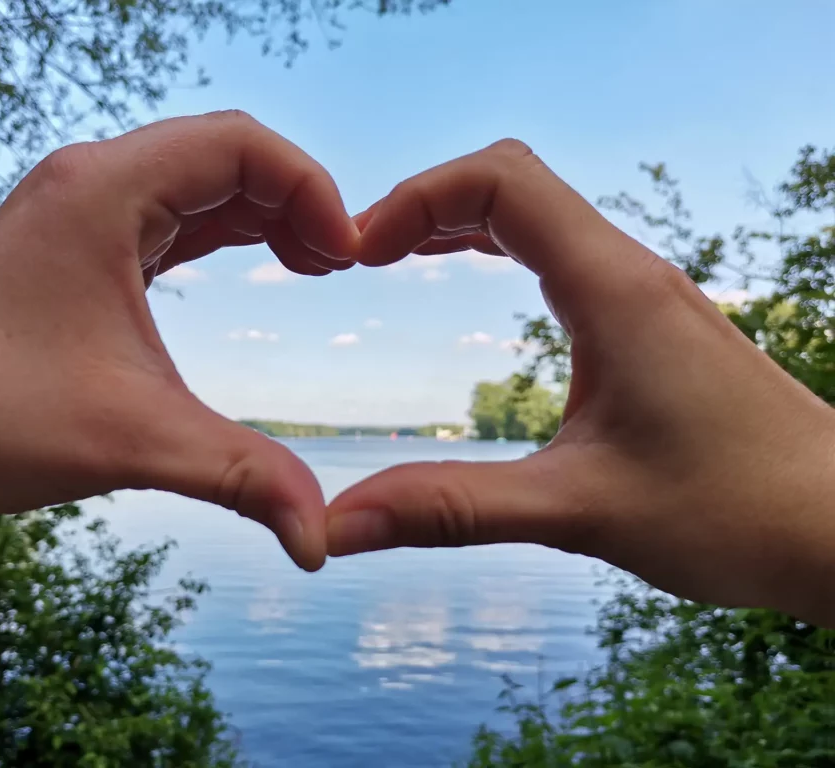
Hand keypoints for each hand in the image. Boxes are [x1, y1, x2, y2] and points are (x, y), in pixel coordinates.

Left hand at [0, 111, 358, 614]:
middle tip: (338, 265)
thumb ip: (242, 478)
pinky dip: (224, 230)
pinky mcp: (75, 241)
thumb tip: (320, 540)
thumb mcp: (136, 441)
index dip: (309, 188)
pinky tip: (261, 262)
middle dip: (294, 199)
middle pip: (223, 152)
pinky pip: (169, 212)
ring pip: (197, 179)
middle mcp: (89, 182)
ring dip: (263, 212)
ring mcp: (78, 208)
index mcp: (103, 193)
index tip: (346, 256)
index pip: (238, 144)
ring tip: (315, 265)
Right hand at [326, 139, 834, 625]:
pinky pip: (562, 251)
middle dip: (428, 201)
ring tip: (395, 257)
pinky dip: (500, 249)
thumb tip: (341, 524)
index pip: (501, 181)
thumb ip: (453, 508)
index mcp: (614, 291)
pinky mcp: (650, 324)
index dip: (417, 196)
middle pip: (513, 180)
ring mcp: (644, 295)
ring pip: (540, 213)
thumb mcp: (579, 512)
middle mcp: (630, 274)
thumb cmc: (735, 512)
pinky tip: (473, 286)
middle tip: (363, 256)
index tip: (361, 254)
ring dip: (462, 220)